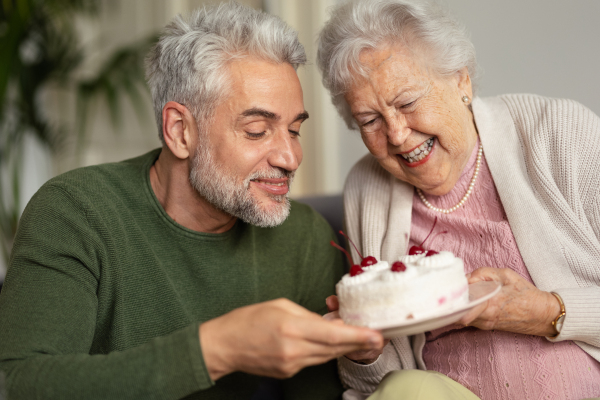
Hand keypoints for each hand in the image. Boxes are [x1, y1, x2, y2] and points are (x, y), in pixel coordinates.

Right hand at [199, 298, 383, 379]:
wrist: (224, 346)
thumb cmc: (248, 320)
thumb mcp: (280, 306)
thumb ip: (307, 314)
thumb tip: (328, 321)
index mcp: (291, 328)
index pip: (332, 334)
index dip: (357, 335)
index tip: (376, 334)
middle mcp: (294, 350)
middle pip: (335, 348)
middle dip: (359, 342)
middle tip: (379, 337)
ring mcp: (292, 365)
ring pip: (327, 356)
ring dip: (345, 347)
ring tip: (361, 338)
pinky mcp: (288, 372)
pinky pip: (314, 361)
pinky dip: (325, 351)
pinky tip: (331, 343)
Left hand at [459, 267, 560, 335]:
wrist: (543, 315)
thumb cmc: (526, 294)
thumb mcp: (506, 275)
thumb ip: (483, 273)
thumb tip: (466, 278)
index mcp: (489, 303)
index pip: (462, 304)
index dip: (453, 293)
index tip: (451, 284)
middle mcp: (484, 317)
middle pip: (456, 312)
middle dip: (451, 301)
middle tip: (450, 291)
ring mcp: (485, 324)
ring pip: (460, 318)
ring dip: (457, 307)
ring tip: (458, 295)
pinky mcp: (486, 327)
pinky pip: (468, 320)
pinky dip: (464, 312)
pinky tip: (467, 302)